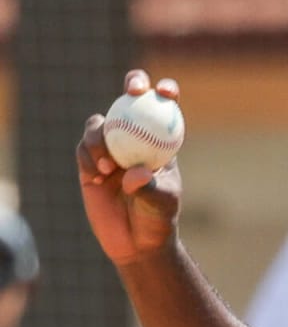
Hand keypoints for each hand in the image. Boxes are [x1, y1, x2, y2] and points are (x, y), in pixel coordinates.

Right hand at [76, 70, 182, 267]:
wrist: (135, 242)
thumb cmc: (158, 220)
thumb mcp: (162, 204)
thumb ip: (150, 187)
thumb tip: (135, 171)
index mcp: (161, 142)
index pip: (164, 109)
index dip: (164, 91)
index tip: (165, 90)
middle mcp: (135, 138)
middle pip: (131, 100)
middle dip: (134, 84)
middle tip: (133, 91)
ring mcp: (111, 148)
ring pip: (100, 124)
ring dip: (101, 139)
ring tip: (108, 169)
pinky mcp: (89, 162)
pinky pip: (83, 148)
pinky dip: (89, 158)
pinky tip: (98, 177)